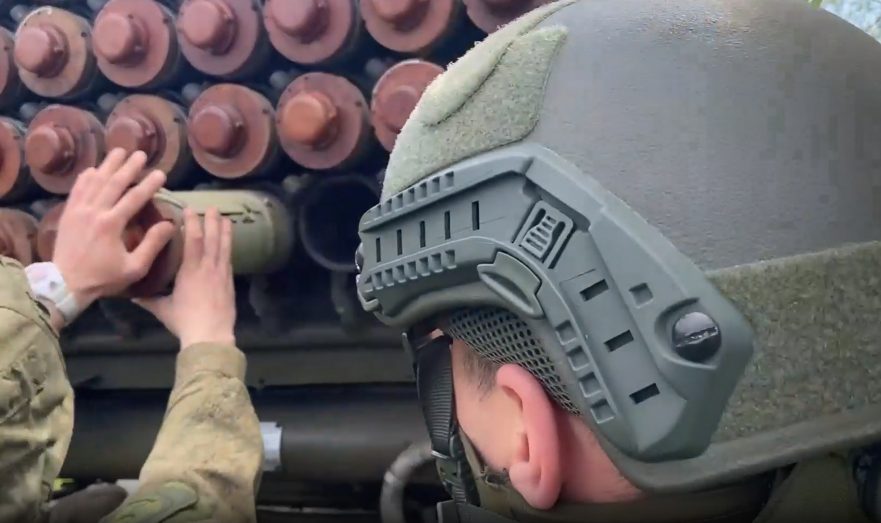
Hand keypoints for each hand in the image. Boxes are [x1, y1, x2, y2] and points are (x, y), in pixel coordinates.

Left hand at [53, 149, 174, 307]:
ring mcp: (78, 211)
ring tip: (119, 151)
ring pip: (94, 181)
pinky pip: (77, 189)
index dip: (149, 184)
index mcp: (111, 224)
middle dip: (128, 167)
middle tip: (140, 154)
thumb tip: (169, 224)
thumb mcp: (134, 267)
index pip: (134, 198)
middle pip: (113, 183)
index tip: (160, 173)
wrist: (66, 284)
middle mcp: (94, 212)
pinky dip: (85, 177)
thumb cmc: (103, 278)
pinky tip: (93, 169)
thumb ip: (152, 245)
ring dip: (108, 165)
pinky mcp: (68, 214)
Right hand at [134, 207, 235, 348]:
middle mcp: (208, 268)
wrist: (211, 336)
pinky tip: (228, 246)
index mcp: (191, 270)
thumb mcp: (163, 310)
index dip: (193, 222)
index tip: (190, 210)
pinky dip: (228, 250)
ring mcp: (222, 275)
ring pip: (224, 248)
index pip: (194, 239)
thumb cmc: (185, 321)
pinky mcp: (230, 284)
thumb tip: (131, 295)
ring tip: (226, 219)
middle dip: (212, 221)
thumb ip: (148, 299)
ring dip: (225, 232)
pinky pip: (229, 261)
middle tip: (213, 207)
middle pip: (212, 239)